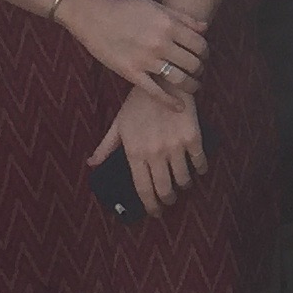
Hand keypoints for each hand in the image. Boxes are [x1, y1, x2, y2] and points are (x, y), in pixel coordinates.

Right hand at [60, 0, 205, 107]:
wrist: (94, 18)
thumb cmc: (126, 10)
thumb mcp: (156, 7)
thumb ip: (182, 18)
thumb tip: (205, 28)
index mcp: (168, 25)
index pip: (200, 45)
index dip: (206, 53)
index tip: (203, 56)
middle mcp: (160, 43)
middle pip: (193, 64)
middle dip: (200, 70)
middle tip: (198, 72)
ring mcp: (146, 60)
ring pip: (179, 80)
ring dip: (191, 86)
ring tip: (193, 86)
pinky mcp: (132, 73)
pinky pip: (155, 92)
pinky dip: (170, 102)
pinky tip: (179, 107)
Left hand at [91, 83, 205, 216]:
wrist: (162, 80)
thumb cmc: (138, 104)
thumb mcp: (119, 124)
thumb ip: (106, 146)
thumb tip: (92, 164)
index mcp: (135, 153)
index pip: (143, 189)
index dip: (150, 205)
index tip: (155, 212)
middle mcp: (155, 153)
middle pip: (165, 189)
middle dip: (168, 200)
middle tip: (169, 201)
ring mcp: (175, 146)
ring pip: (183, 179)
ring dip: (184, 185)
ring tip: (182, 183)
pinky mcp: (192, 137)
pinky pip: (199, 162)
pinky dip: (200, 170)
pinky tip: (198, 170)